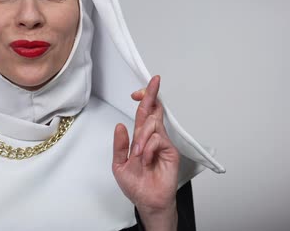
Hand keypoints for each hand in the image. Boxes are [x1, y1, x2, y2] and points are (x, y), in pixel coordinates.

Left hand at [112, 75, 179, 229]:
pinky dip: (148, 148)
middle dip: (149, 96)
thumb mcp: (119, 165)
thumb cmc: (136, 185)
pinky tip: (146, 158)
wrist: (148, 201)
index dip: (143, 99)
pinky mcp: (170, 152)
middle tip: (146, 87)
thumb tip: (120, 126)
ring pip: (152, 125)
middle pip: (152, 111)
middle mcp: (151, 138)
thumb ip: (119, 145)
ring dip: (142, 137)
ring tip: (138, 154)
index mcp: (139, 138)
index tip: (139, 89)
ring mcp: (161, 144)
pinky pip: (158, 140)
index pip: (143, 113)